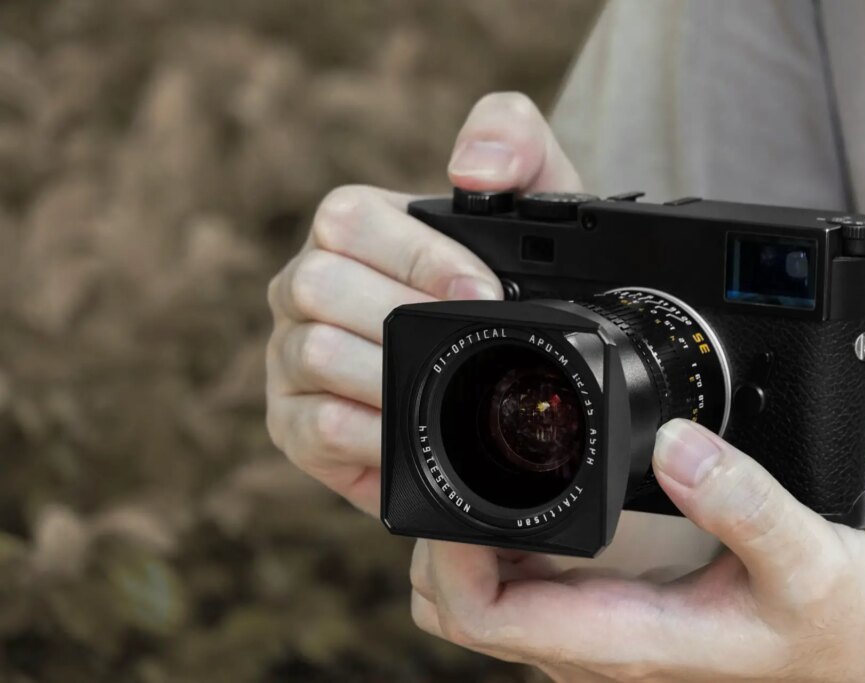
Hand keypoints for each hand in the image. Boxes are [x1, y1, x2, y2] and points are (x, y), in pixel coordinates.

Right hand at [265, 92, 581, 513]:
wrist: (510, 378)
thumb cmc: (512, 284)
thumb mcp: (535, 197)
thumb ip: (513, 140)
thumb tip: (474, 165)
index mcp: (352, 228)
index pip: (349, 220)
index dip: (417, 256)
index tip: (483, 290)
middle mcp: (308, 285)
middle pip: (317, 285)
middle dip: (404, 316)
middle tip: (471, 341)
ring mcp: (292, 354)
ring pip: (314, 353)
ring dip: (389, 375)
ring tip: (448, 388)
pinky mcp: (293, 423)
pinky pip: (314, 428)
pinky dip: (372, 435)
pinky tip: (412, 434)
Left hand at [411, 419, 864, 681]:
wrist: (855, 665)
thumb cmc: (835, 628)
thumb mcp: (812, 562)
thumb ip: (747, 504)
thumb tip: (677, 441)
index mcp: (621, 639)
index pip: (482, 617)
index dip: (446, 553)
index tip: (459, 487)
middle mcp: (590, 646)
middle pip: (456, 609)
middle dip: (437, 540)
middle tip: (463, 461)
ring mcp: (591, 633)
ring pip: (479, 600)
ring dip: (462, 541)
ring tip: (483, 469)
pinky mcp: (603, 613)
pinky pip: (517, 585)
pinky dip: (498, 540)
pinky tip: (522, 494)